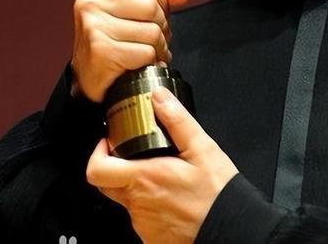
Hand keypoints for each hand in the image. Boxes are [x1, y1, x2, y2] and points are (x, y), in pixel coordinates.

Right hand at [71, 0, 188, 101]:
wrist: (91, 72)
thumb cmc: (114, 35)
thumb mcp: (136, 1)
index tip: (155, 9)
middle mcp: (91, 1)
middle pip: (151, 5)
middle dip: (161, 24)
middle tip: (151, 34)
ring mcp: (94, 26)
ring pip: (152, 31)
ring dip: (158, 45)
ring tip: (146, 48)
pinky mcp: (101, 50)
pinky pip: (146, 52)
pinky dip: (150, 60)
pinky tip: (140, 61)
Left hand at [86, 87, 238, 242]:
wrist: (231, 227)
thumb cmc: (217, 192)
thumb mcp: (202, 147)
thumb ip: (177, 120)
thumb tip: (159, 97)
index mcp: (145, 178)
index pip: (97, 170)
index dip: (97, 154)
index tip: (110, 143)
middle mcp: (138, 203)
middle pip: (108, 184)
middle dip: (116, 165)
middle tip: (135, 154)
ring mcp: (143, 223)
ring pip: (127, 200)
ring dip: (138, 185)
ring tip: (164, 175)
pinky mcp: (151, 237)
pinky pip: (142, 217)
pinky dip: (151, 204)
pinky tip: (171, 197)